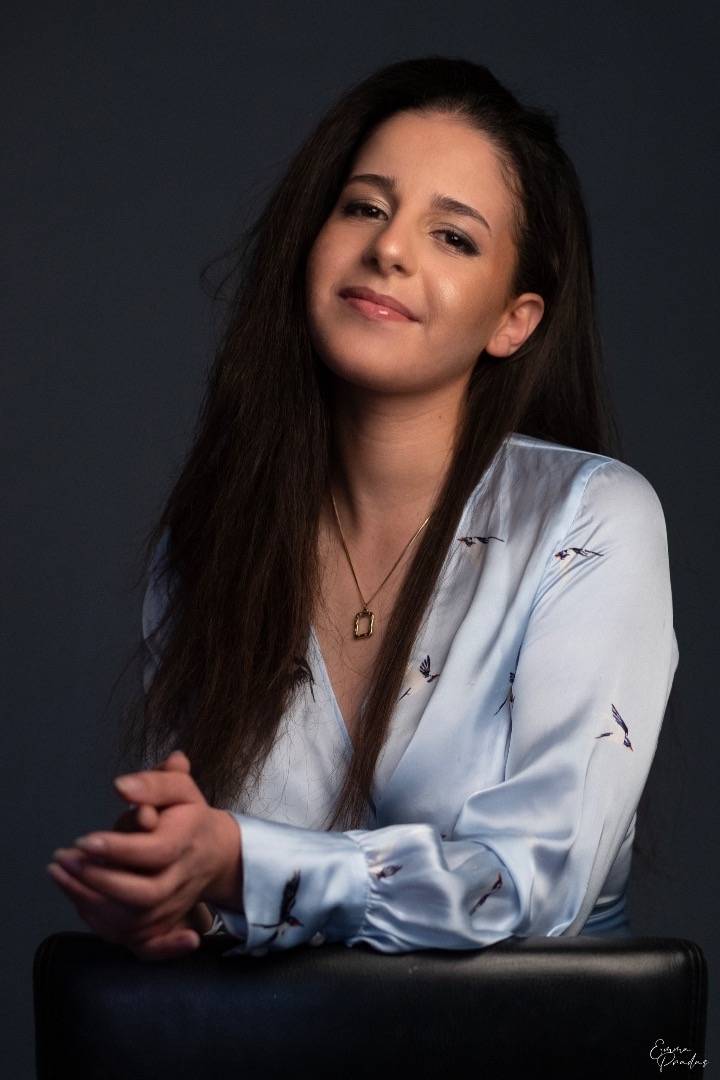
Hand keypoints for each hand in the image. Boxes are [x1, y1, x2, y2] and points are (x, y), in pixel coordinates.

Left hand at [48, 751, 241, 959]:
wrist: (216, 854)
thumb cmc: (189, 817)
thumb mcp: (179, 790)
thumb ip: (154, 783)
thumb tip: (122, 786)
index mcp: (188, 841)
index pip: (158, 851)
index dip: (120, 849)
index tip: (85, 840)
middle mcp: (181, 880)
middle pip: (145, 894)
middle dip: (100, 880)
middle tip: (65, 859)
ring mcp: (171, 907)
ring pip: (133, 921)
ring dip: (90, 901)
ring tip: (60, 874)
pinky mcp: (160, 925)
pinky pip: (129, 937)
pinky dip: (99, 922)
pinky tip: (77, 897)